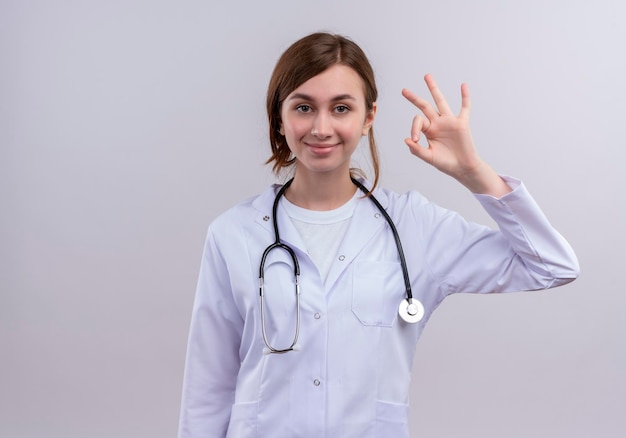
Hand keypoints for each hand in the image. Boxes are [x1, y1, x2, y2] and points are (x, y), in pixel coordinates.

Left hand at [402, 75, 510, 195]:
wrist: (462, 168)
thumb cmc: (445, 163)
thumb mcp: (429, 157)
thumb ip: (417, 150)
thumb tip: (406, 139)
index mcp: (428, 130)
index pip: (418, 121)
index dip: (414, 128)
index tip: (414, 140)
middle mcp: (437, 123)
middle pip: (424, 106)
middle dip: (414, 98)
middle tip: (403, 90)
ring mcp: (449, 121)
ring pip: (440, 101)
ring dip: (433, 89)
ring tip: (426, 76)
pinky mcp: (462, 123)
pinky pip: (464, 107)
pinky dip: (465, 97)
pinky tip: (463, 85)